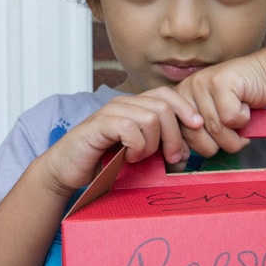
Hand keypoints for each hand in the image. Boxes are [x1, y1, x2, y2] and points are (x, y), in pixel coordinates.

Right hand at [41, 87, 203, 195]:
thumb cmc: (102, 163)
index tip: (198, 128)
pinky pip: (130, 128)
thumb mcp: (140, 155)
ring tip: (142, 158)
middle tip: (173, 158)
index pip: (167, 95)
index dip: (186, 108)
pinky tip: (128, 157)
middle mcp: (123, 104)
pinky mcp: (98, 125)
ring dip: (153, 144)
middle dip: (175, 135)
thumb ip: (160, 150)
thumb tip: (187, 153)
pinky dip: (136, 147)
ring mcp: (110, 112)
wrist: (67, 170)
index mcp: (135, 107)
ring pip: (150, 118)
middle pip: (163, 107)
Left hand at [176, 55, 265, 154]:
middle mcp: (184, 91)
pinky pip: (231, 118)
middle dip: (220, 144)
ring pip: (216, 129)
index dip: (196, 148)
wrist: (263, 75)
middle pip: (196, 137)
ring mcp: (201, 84)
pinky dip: (244, 119)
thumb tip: (182, 158)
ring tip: (239, 119)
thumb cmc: (239, 103)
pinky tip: (245, 105)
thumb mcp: (212, 121)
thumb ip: (197, 135)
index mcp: (178, 103)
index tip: (212, 147)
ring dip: (236, 134)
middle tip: (233, 134)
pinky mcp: (220, 82)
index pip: (177, 137)